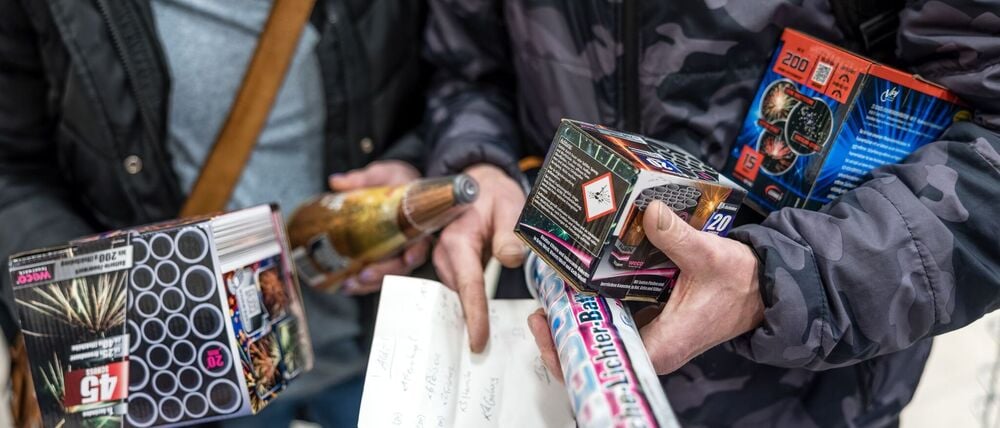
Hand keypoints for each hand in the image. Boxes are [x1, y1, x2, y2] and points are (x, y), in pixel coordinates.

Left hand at [328, 160, 430, 294]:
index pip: (422, 241)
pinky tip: (346, 286)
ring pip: (388, 275)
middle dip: (384, 273)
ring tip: (349, 285)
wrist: (398, 185)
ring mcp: (397, 253)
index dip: (416, 252)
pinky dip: (362, 284)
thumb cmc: (397, 180)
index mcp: (417, 223)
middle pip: (403, 265)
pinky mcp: (384, 258)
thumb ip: (362, 179)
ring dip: (370, 284)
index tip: (408, 258)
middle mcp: (410, 243)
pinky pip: (377, 275)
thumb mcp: (383, 174)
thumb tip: (336, 182)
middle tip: (365, 275)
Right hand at [433, 163, 526, 351]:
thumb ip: (510, 232)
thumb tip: (512, 259)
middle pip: (460, 295)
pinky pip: (461, 289)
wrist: (477, 184)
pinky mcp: (451, 267)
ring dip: (472, 312)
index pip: (469, 285)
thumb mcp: (509, 205)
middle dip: (472, 321)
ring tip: (485, 336)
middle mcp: (445, 254)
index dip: (474, 315)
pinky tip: (482, 317)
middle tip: (486, 348)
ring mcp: (445, 262)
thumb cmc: (493, 194)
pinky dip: (471, 302)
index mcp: (458, 240)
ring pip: (460, 294)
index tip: (478, 341)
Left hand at [527, 200, 763, 376]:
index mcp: (664, 344)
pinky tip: (580, 283)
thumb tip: (650, 212)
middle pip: (597, 350)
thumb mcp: (711, 255)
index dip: (571, 350)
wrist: (761, 287)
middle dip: (564, 332)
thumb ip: (679, 236)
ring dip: (577, 316)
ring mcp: (650, 333)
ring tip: (551, 293)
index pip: (608, 359)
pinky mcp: (650, 319)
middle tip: (540, 306)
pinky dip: (596, 303)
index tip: (546, 327)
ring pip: (603, 334)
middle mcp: (652, 345)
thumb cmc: (740, 282)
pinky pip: (615, 317)